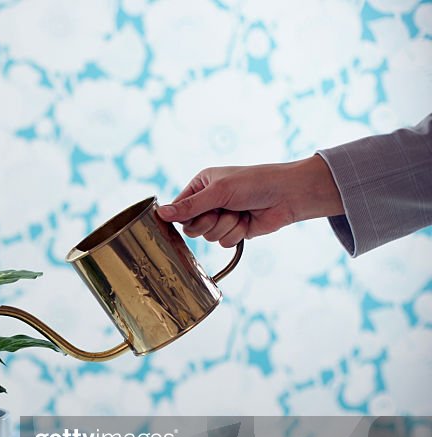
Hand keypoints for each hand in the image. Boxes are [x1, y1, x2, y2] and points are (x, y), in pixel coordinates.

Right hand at [156, 155, 344, 246]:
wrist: (288, 195)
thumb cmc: (255, 183)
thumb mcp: (218, 191)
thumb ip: (189, 206)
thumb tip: (161, 213)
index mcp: (201, 186)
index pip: (179, 208)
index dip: (184, 216)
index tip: (194, 214)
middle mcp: (209, 202)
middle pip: (191, 227)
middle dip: (208, 222)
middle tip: (222, 210)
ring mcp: (221, 218)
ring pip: (208, 237)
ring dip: (225, 226)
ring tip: (239, 212)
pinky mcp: (234, 231)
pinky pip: (223, 242)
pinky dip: (236, 233)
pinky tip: (247, 221)